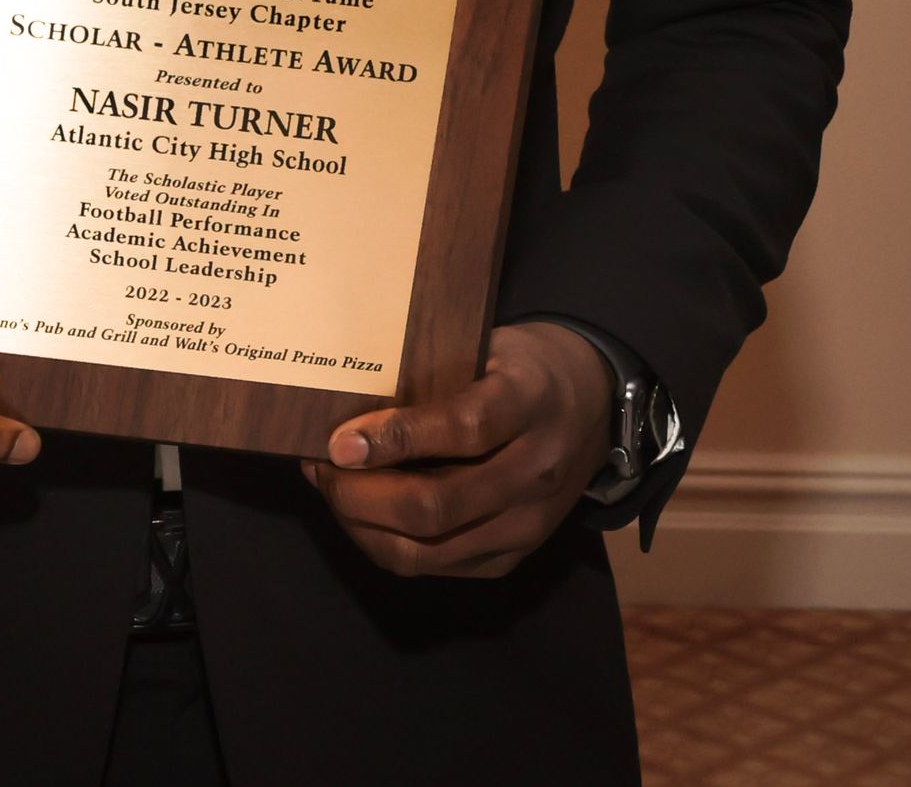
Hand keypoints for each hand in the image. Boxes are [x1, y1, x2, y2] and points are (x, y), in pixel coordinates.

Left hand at [303, 321, 613, 577]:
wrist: (590, 405)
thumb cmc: (520, 365)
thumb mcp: (489, 344)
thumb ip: (434, 373)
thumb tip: (350, 401)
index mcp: (531, 403)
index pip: (463, 429)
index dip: (396, 438)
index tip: (339, 441)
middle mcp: (536, 472)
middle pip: (437, 507)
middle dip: (360, 495)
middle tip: (320, 468)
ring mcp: (528, 525)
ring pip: (428, 551)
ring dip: (363, 526)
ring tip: (329, 490)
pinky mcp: (513, 557)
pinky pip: (435, 566)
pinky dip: (385, 544)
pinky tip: (360, 512)